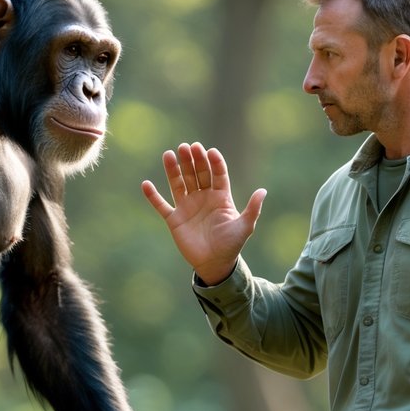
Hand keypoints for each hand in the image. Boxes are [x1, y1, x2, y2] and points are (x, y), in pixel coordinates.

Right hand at [141, 142, 265, 285]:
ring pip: (178, 183)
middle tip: (187, 146)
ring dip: (173, 169)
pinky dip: (153, 196)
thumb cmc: (231, 245)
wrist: (215, 264)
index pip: (217, 174)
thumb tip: (263, 191)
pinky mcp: (174, 219)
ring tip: (169, 154)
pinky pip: (161, 205)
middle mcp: (202, 198)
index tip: (210, 151)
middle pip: (196, 174)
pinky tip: (146, 184)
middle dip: (192, 160)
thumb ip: (252, 208)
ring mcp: (187, 207)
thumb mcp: (245, 226)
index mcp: (220, 197)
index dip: (214, 162)